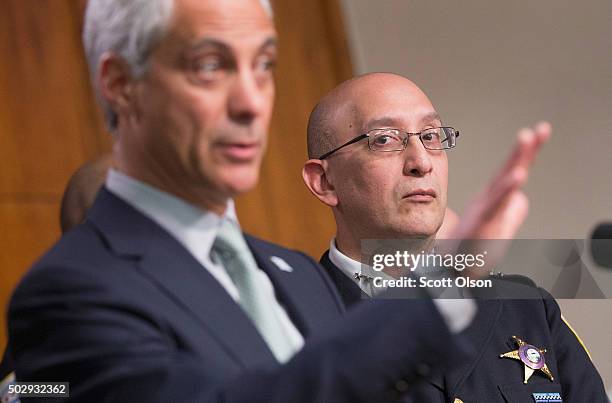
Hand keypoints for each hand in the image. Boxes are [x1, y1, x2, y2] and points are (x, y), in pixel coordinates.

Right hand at [440, 122, 551, 276]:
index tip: (541, 131)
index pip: (513, 170)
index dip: (526, 152)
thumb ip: (513, 210)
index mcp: (494, 200)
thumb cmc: (472, 249)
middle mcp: (490, 201)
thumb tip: (522, 197)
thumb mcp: (500, 227)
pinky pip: (497, 203)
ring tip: (528, 139)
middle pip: (510, 169)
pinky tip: (518, 176)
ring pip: (503, 181)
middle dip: (526, 149)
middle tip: (539, 130)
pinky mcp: (483, 223)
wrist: (451, 270)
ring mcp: (486, 211)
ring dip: (516, 160)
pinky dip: (507, 189)